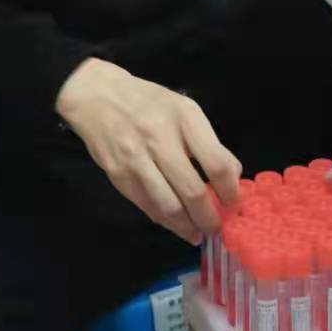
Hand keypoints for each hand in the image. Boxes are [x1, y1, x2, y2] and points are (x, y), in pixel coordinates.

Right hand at [56, 59, 240, 244]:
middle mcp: (160, 138)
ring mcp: (136, 159)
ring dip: (187, 227)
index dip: (230, 191)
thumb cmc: (149, 103)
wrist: (97, 96)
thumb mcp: (184, 110)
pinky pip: (147, 206)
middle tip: (217, 229)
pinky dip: (165, 221)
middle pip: (192, 191)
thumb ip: (208, 142)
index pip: (216, 163)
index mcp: (185, 118)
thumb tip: (231, 177)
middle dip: (209, 218)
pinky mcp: (119, 175)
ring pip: (168, 206)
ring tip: (197, 234)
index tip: (234, 204)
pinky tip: (176, 225)